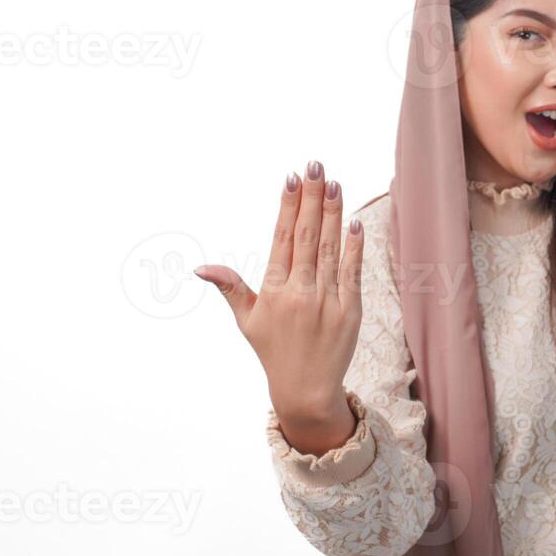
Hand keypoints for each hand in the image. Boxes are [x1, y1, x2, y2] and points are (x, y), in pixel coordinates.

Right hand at [194, 160, 363, 436]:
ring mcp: (327, 300)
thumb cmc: (274, 351)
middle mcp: (300, 293)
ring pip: (331, 248)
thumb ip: (229, 287)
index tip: (290, 178)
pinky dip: (354, 245)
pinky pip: (352, 271)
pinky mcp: (350, 310)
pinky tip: (354, 220)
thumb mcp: (246, 320)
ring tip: (334, 183)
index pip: (282, 239)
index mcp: (273, 291)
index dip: (287, 206)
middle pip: (307, 236)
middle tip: (315, 166)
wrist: (306, 389)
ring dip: (333, 213)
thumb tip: (201, 267)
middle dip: (311, 198)